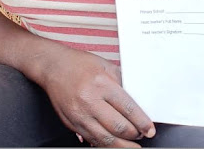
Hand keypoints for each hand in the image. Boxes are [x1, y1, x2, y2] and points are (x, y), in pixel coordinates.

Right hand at [40, 49, 155, 146]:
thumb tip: (138, 101)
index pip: (128, 108)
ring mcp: (79, 114)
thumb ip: (122, 83)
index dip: (142, 122)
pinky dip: (105, 144)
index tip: (149, 129)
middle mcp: (90, 100)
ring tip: (132, 146)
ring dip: (122, 146)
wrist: (53, 66)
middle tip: (142, 135)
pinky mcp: (71, 123)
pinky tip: (114, 144)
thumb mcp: (105, 66)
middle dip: (134, 135)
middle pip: (118, 127)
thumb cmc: (79, 64)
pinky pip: (91, 140)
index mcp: (101, 84)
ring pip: (105, 139)